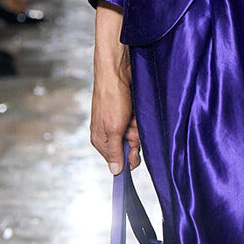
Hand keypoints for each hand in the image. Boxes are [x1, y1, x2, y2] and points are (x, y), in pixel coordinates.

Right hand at [90, 4, 139, 174]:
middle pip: (129, 148)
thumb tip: (115, 172)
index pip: (116, 161)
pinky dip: (142, 117)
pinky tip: (137, 109)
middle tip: (132, 126)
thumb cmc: (112, 97)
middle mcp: (110, 133)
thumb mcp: (114, 129)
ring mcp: (120, 122)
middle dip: (135, 138)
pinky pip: (141, 123)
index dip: (127, 159)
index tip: (134, 155)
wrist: (118, 70)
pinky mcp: (129, 113)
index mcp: (101, 140)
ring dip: (139, 126)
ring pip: (137, 135)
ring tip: (134, 114)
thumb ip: (115, 152)